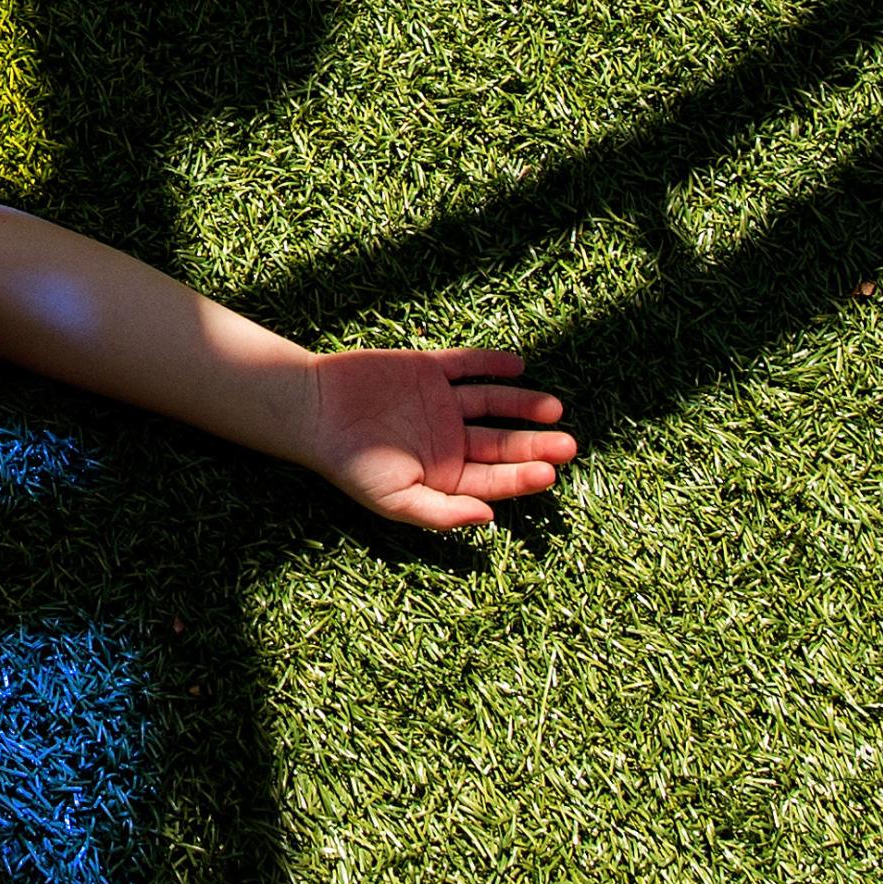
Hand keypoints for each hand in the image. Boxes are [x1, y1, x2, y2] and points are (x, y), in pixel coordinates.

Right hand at [302, 350, 576, 532]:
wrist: (313, 411)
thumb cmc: (350, 465)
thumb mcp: (395, 500)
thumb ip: (442, 512)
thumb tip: (490, 519)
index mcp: (444, 474)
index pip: (494, 479)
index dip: (523, 477)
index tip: (550, 473)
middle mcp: (449, 438)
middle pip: (502, 442)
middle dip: (535, 444)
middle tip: (569, 444)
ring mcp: (440, 402)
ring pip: (492, 403)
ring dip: (522, 404)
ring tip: (553, 408)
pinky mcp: (428, 369)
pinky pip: (466, 366)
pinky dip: (491, 364)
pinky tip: (517, 367)